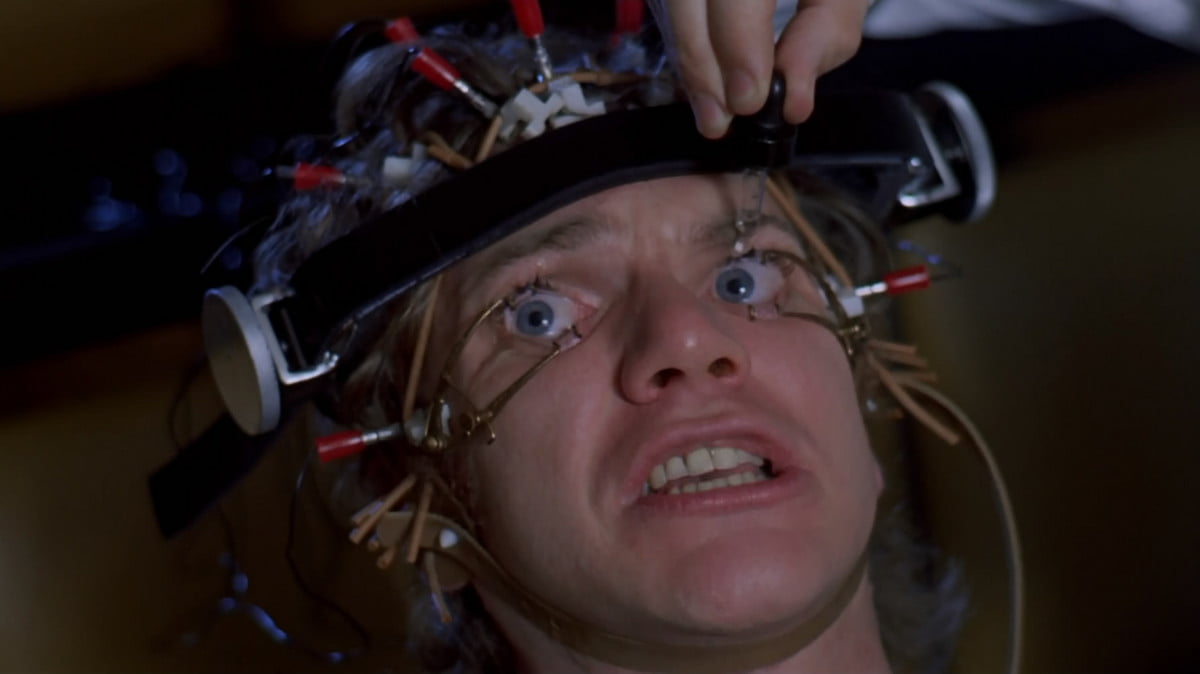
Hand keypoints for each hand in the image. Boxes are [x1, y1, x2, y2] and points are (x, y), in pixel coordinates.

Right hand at [657, 0, 869, 137]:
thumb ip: (826, 33)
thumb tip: (793, 99)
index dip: (738, 45)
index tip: (751, 100)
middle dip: (702, 64)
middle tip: (722, 120)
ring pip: (672, 3)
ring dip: (689, 60)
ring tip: (712, 112)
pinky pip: (672, 4)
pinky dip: (690, 41)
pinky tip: (706, 77)